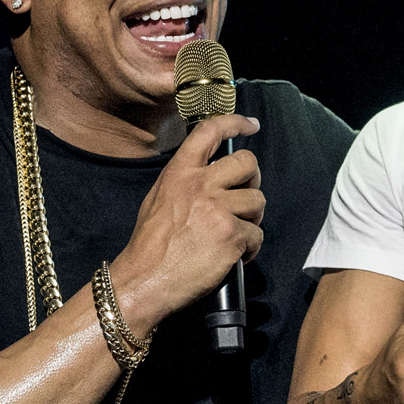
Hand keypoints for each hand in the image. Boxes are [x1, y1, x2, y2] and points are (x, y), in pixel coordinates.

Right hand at [113, 113, 265, 327]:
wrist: (145, 280)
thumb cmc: (149, 245)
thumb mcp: (159, 198)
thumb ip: (185, 180)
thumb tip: (212, 174)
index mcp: (180, 172)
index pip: (210, 131)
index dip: (235, 123)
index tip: (251, 125)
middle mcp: (201, 184)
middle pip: (248, 163)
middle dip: (253, 180)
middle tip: (247, 197)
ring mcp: (218, 209)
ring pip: (258, 200)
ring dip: (253, 219)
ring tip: (237, 234)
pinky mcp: (231, 235)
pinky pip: (257, 234)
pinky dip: (251, 248)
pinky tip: (237, 256)